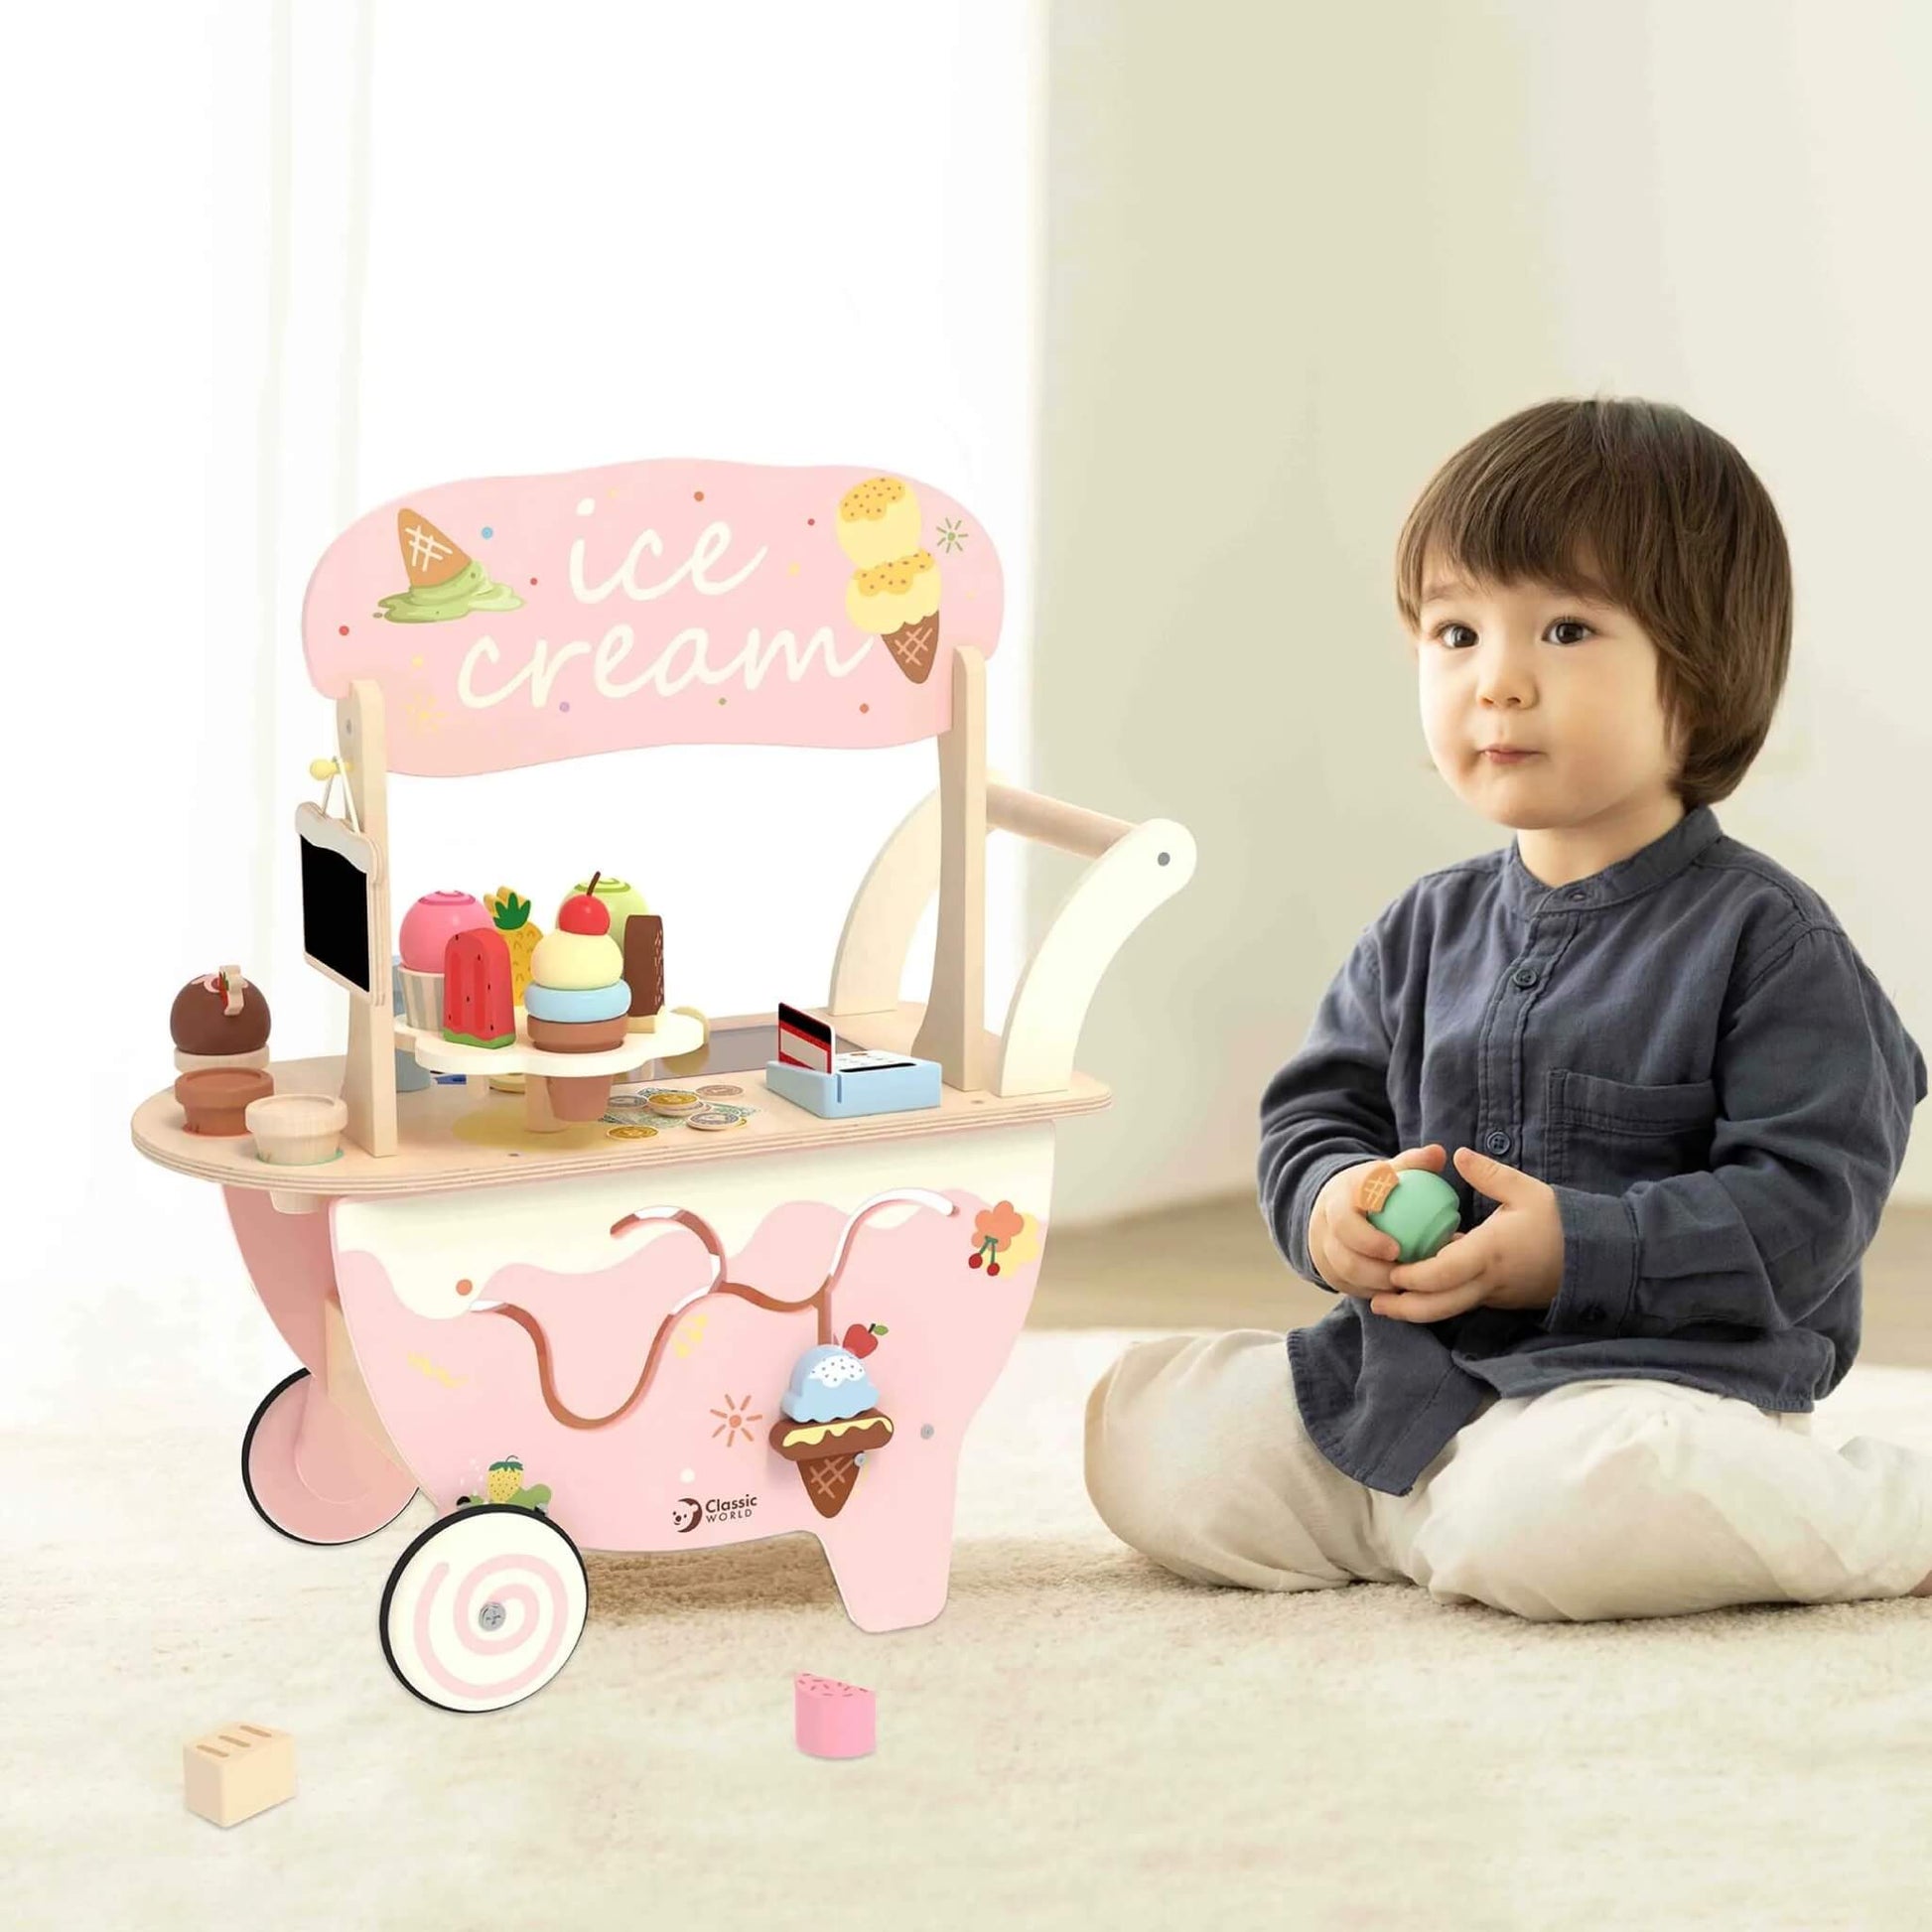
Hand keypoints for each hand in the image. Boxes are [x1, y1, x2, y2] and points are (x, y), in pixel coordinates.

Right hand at [1307, 1144, 1448, 1296]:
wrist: (1335, 1205)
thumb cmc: (1374, 1189)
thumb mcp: (1388, 1172)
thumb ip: (1413, 1163)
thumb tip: (1438, 1153)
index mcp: (1343, 1194)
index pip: (1347, 1215)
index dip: (1368, 1235)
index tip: (1396, 1248)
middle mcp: (1326, 1220)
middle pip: (1342, 1249)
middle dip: (1371, 1265)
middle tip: (1403, 1272)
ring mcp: (1322, 1246)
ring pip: (1344, 1270)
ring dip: (1375, 1281)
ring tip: (1404, 1283)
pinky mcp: (1327, 1268)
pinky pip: (1347, 1285)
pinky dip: (1372, 1290)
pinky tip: (1395, 1291)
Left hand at [1371, 1145, 1563, 1321]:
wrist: (1594, 1257)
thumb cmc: (1559, 1222)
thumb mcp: (1527, 1191)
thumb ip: (1490, 1174)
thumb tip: (1458, 1155)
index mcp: (1491, 1253)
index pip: (1445, 1274)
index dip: (1414, 1277)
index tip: (1392, 1271)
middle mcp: (1488, 1281)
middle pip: (1440, 1306)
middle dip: (1405, 1309)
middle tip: (1374, 1301)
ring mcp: (1493, 1294)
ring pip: (1449, 1310)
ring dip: (1418, 1309)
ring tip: (1386, 1301)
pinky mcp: (1497, 1298)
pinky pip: (1461, 1302)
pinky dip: (1438, 1300)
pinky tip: (1417, 1289)